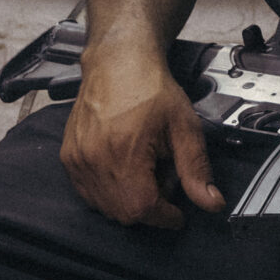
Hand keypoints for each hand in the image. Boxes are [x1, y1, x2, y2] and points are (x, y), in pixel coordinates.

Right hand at [59, 45, 221, 227]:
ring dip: (129, 200)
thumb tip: (211, 202)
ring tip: (143, 169)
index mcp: (123, 152)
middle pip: (124, 213)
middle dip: (149, 207)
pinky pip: (89, 194)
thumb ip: (196, 169)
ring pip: (105, 207)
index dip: (165, 216)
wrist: (119, 62)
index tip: (178, 214)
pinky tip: (124, 167)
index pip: (142, 209)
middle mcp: (94, 159)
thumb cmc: (150, 87)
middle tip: (162, 178)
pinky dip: (110, 192)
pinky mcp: (69, 157)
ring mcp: (77, 160)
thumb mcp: (184, 126)